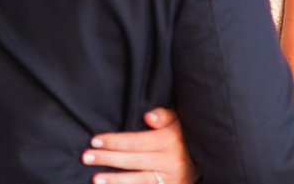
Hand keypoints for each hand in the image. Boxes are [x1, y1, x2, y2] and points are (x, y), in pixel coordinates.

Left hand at [82, 108, 197, 183]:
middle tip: (86, 157)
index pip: (137, 141)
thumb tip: (148, 116)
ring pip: (138, 180)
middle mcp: (170, 161)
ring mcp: (169, 179)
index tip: (95, 140)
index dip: (115, 141)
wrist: (206, 160)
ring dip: (114, 180)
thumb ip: (164, 115)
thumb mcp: (179, 121)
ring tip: (95, 178)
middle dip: (108, 159)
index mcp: (170, 140)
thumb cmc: (185, 136)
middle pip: (133, 160)